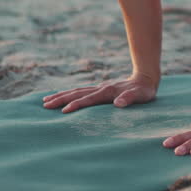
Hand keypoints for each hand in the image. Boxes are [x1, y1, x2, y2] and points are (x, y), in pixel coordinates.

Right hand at [41, 73, 158, 112]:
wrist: (146, 79)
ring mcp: (98, 88)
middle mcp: (100, 88)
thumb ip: (130, 98)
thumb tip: (118, 103)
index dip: (76, 104)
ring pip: (76, 91)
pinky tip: (61, 97)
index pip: (88, 99)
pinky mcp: (99, 90)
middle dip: (61, 99)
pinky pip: (80, 92)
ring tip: (45, 101)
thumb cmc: (144, 91)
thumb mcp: (141, 96)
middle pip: (76, 93)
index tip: (63, 111)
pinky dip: (68, 94)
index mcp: (108, 91)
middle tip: (45, 106)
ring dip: (61, 96)